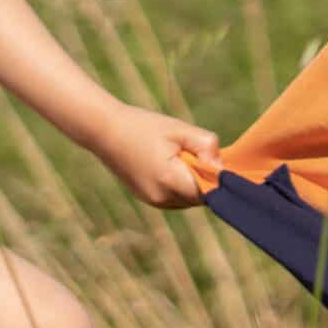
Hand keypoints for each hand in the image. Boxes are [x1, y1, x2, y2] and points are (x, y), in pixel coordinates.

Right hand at [93, 104, 220, 208]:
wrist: (105, 131)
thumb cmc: (143, 126)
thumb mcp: (180, 129)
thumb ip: (206, 146)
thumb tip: (222, 167)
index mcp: (170, 180)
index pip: (209, 191)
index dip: (216, 177)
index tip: (213, 157)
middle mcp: (162, 197)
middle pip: (199, 197)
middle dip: (205, 178)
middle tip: (197, 152)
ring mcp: (153, 201)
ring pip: (188, 199)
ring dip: (192, 182)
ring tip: (179, 155)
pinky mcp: (148, 199)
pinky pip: (175, 197)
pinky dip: (180, 184)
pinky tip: (170, 163)